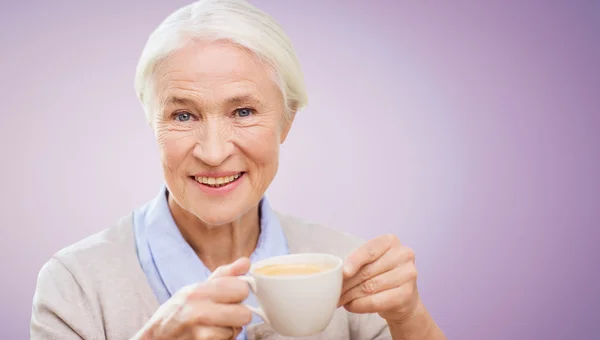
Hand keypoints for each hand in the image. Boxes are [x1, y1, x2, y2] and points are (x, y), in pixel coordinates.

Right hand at [133, 257, 252, 339]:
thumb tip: (246, 262)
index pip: (241, 289)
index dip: (240, 294)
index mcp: (198, 291)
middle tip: (225, 315)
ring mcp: (197, 332)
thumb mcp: (196, 289)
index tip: (232, 297)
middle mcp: (196, 310)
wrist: (155, 338)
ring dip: (228, 331)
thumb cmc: (178, 312)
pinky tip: (209, 337)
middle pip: (244, 314)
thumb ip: (224, 276)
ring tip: (213, 327)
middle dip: (238, 316)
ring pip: (235, 331)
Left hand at [338, 234, 419, 323]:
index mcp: (390, 241)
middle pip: (368, 271)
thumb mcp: (372, 262)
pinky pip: (377, 301)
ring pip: (370, 287)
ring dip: (351, 295)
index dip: (354, 261)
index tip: (343, 272)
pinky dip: (360, 305)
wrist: (404, 298)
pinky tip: (351, 306)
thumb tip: (335, 273)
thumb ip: (358, 262)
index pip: (370, 250)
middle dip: (347, 283)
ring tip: (340, 299)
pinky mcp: (407, 294)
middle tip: (334, 291)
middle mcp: (403, 255)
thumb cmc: (383, 275)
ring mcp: (408, 274)